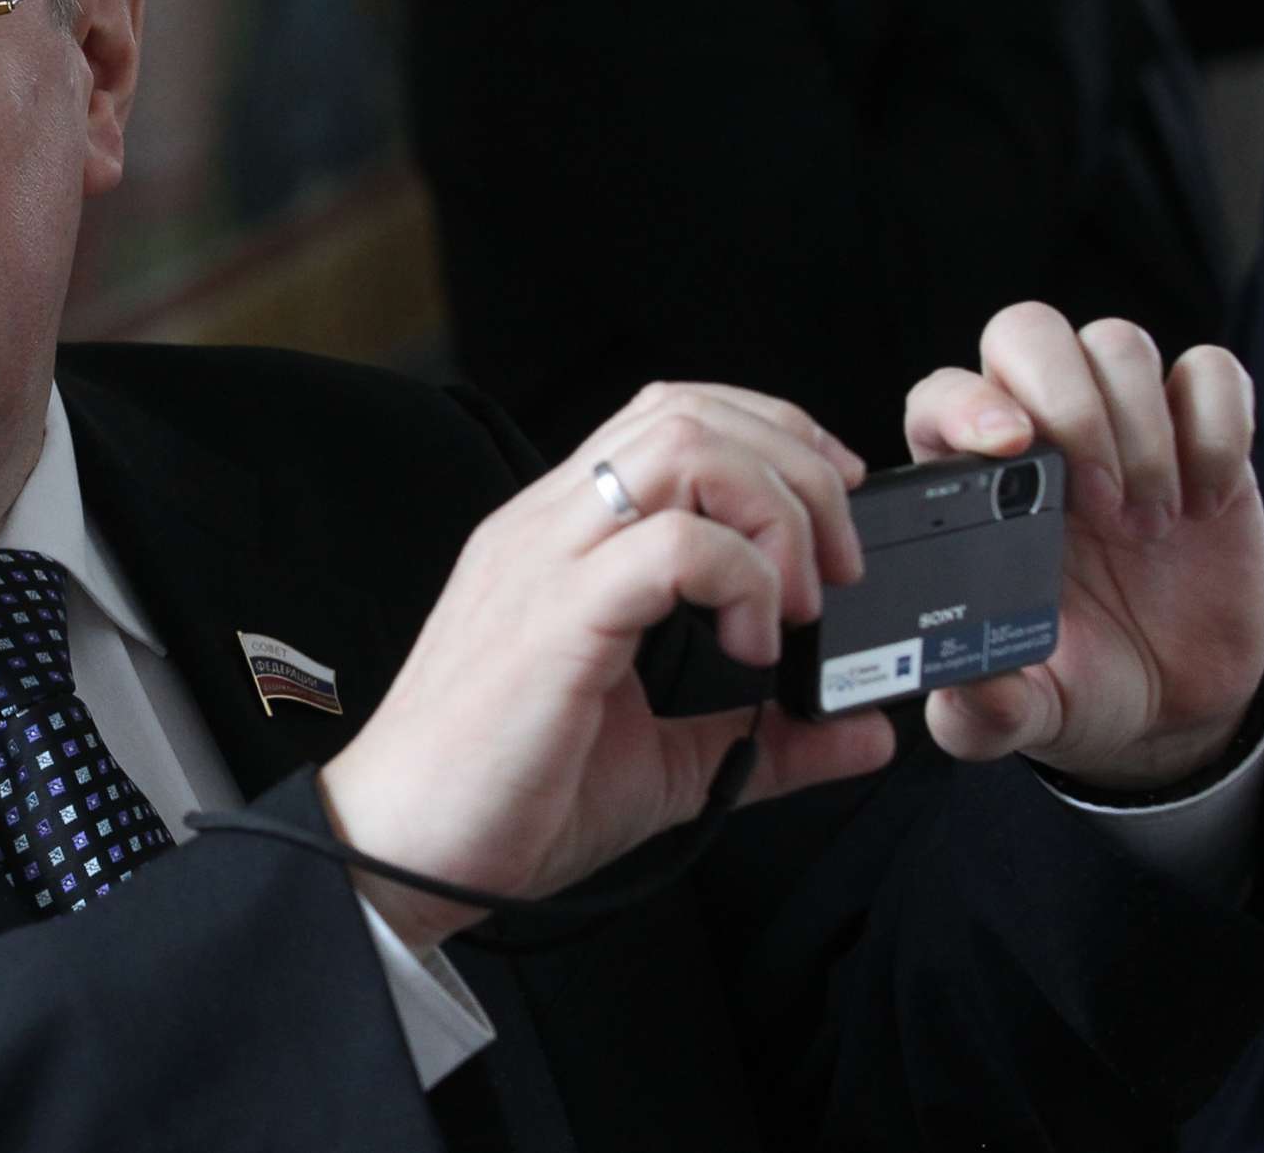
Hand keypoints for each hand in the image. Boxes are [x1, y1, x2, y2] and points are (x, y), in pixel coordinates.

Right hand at [318, 385, 898, 951]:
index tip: (832, 507)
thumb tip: (860, 731)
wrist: (403, 852)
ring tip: (795, 597)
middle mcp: (546, 529)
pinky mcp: (554, 619)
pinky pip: (674, 545)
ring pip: (683, 448)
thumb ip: (765, 741)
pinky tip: (751, 643)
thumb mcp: (667, 763)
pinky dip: (742, 578)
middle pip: (688, 412)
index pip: (667, 416)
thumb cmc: (506, 801)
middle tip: (834, 564)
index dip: (768, 433)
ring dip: (774, 509)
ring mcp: (545, 563)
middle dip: (796, 467)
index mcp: (561, 542)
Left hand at [904, 304, 1263, 790]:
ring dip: (1141, 430)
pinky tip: (1206, 504)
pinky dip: (1217, 427)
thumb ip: (983, 709)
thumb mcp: (1022, 713)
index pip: (942, 396)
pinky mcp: (1202, 435)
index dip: (967, 404)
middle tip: (1098, 502)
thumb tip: (967, 688)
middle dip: (1067, 401)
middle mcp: (1039, 435)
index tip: (1010, 449)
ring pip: (1117, 344)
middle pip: (1027, 333)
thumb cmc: (1076, 685)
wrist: (1175, 703)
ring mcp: (1123, 427)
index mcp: (970, 486)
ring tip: (1149, 525)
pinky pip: (1211, 372)